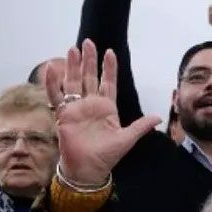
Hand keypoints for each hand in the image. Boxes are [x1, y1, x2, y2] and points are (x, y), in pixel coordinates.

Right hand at [45, 39, 160, 184]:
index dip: (109, 68)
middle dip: (89, 60)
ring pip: (73, 82)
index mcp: (107, 108)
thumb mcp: (127, 139)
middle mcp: (90, 104)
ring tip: (73, 48)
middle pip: (89, 77)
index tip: (110, 52)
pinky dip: (52, 83)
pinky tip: (52, 68)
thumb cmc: (107, 155)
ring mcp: (76, 108)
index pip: (108, 83)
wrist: (88, 169)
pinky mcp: (63, 115)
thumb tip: (159, 117)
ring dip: (73, 66)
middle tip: (88, 42)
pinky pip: (56, 96)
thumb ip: (141, 126)